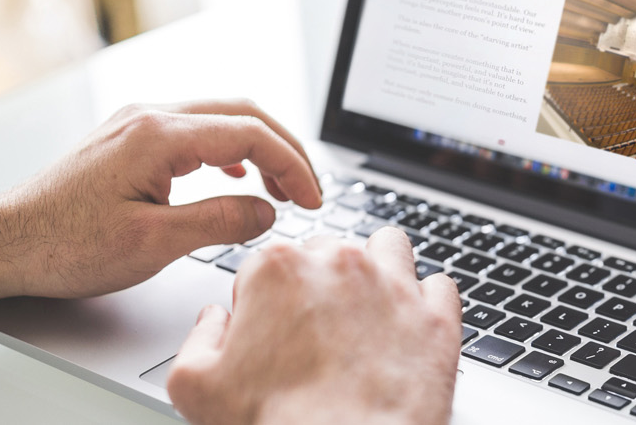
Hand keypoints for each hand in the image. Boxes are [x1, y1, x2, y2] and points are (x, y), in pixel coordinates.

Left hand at [0, 98, 322, 319]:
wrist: (3, 242)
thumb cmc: (62, 246)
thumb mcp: (152, 245)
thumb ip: (219, 222)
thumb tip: (267, 212)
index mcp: (158, 135)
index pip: (251, 133)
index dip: (293, 165)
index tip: (312, 200)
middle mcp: (148, 116)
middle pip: (242, 113)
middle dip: (285, 150)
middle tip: (309, 192)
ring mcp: (136, 123)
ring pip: (220, 117)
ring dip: (259, 148)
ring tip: (280, 187)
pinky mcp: (127, 139)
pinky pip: (194, 129)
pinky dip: (228, 148)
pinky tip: (234, 173)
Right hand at [167, 228, 461, 424]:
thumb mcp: (195, 386)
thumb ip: (199, 337)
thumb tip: (214, 319)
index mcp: (277, 269)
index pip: (266, 264)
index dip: (264, 301)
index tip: (269, 332)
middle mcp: (339, 263)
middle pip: (327, 253)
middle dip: (319, 284)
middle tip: (315, 333)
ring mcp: (395, 286)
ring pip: (388, 248)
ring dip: (378, 269)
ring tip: (367, 311)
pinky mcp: (437, 317)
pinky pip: (441, 286)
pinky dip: (427, 304)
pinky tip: (410, 329)